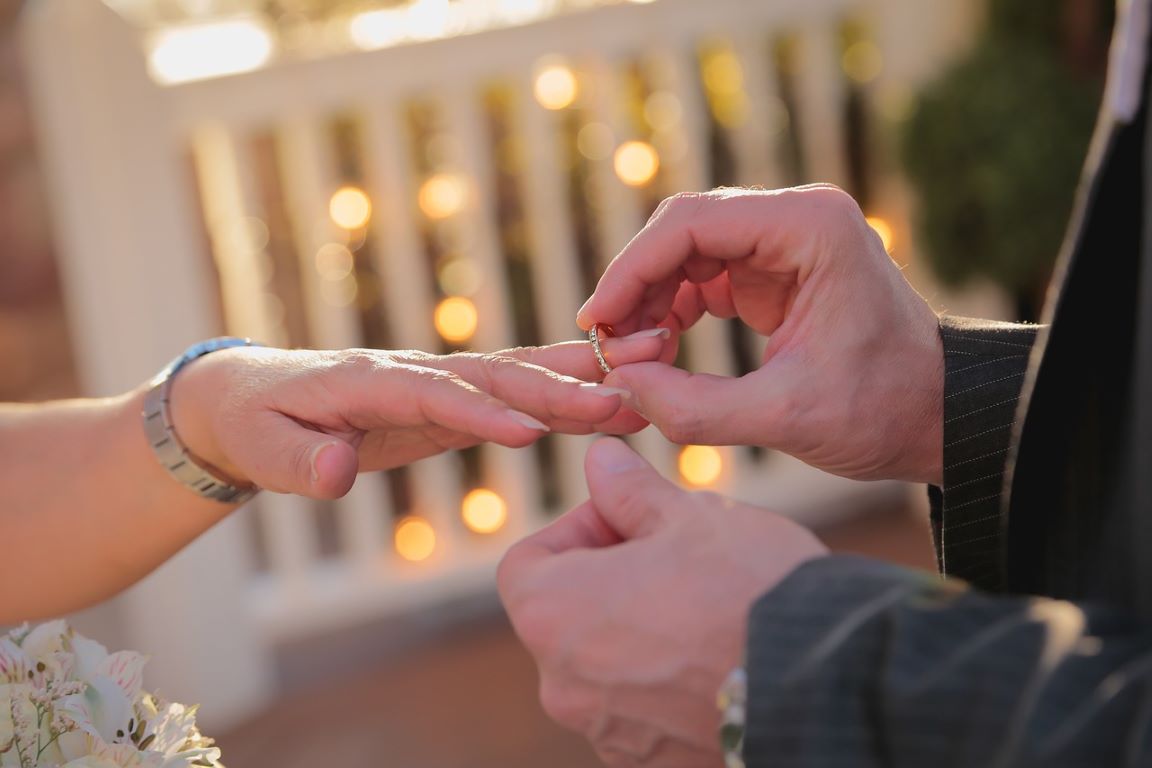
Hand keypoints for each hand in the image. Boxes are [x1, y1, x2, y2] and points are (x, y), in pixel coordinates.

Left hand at [166, 331, 667, 498]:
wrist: (253, 395)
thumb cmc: (255, 423)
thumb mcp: (261, 449)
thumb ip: (299, 464)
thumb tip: (335, 472)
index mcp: (367, 383)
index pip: (434, 396)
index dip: (483, 413)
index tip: (535, 434)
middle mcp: (412, 372)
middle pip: (495, 376)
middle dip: (561, 386)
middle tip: (627, 394)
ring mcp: (436, 380)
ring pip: (516, 373)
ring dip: (580, 375)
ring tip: (648, 369)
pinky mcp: (450, 396)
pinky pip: (513, 390)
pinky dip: (561, 388)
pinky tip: (610, 389)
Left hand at [498, 438, 826, 766]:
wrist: (825, 686)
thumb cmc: (747, 589)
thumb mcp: (688, 517)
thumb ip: (630, 490)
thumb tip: (599, 460)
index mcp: (554, 614)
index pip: (527, 564)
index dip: (576, 531)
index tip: (629, 519)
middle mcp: (564, 685)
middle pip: (567, 615)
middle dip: (612, 577)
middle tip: (676, 555)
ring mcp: (606, 733)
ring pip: (605, 664)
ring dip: (639, 628)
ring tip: (707, 603)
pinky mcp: (651, 763)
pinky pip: (642, 709)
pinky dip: (666, 680)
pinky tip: (720, 654)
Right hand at [578, 186, 943, 484]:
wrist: (939, 415)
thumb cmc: (884, 409)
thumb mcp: (785, 417)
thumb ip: (695, 407)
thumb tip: (621, 383)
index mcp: (810, 229)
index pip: (692, 223)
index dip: (632, 269)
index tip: (597, 320)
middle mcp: (797, 219)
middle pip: (683, 230)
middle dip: (637, 284)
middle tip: (605, 342)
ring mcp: (785, 242)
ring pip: (688, 252)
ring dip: (651, 298)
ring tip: (630, 353)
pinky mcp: (777, 272)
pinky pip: (706, 276)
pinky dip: (674, 308)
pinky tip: (658, 348)